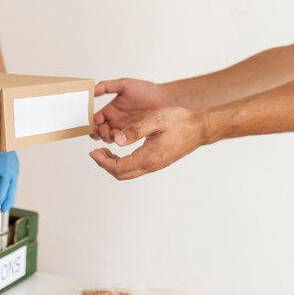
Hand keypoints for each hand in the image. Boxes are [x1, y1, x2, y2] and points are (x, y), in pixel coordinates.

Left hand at [0, 151, 18, 211]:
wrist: (3, 141)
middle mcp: (5, 170)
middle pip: (3, 189)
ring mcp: (13, 171)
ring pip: (11, 189)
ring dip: (7, 200)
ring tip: (4, 209)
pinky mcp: (17, 172)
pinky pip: (14, 185)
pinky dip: (11, 194)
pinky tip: (9, 201)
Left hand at [90, 107, 207, 179]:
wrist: (200, 127)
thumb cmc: (180, 121)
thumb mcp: (155, 120)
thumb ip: (135, 130)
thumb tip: (117, 140)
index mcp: (148, 156)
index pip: (118, 167)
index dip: (102, 162)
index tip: (93, 153)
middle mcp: (151, 165)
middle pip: (121, 174)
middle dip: (105, 165)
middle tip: (96, 152)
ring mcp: (155, 166)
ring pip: (128, 173)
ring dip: (114, 165)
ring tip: (105, 151)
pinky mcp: (157, 162)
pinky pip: (136, 168)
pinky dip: (123, 163)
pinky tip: (120, 150)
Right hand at [93, 78, 170, 142]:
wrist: (165, 100)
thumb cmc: (146, 91)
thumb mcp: (125, 85)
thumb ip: (107, 86)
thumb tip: (91, 89)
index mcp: (109, 110)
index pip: (94, 119)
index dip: (91, 122)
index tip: (94, 122)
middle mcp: (114, 121)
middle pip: (98, 131)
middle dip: (97, 132)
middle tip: (102, 129)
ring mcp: (122, 129)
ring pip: (107, 138)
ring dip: (106, 137)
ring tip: (113, 132)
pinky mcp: (131, 135)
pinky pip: (120, 141)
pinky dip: (116, 140)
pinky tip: (120, 135)